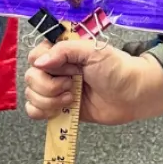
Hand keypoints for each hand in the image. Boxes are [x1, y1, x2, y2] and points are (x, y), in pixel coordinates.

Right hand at [24, 37, 162, 124]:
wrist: (132, 95)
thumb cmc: (117, 69)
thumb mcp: (93, 52)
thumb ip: (65, 51)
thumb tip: (39, 62)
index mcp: (62, 53)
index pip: (35, 56)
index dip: (44, 65)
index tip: (65, 69)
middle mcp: (56, 71)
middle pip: (30, 78)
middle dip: (49, 86)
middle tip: (73, 85)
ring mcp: (55, 90)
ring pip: (31, 96)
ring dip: (49, 100)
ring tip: (73, 98)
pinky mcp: (58, 109)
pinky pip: (34, 112)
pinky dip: (43, 112)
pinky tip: (63, 109)